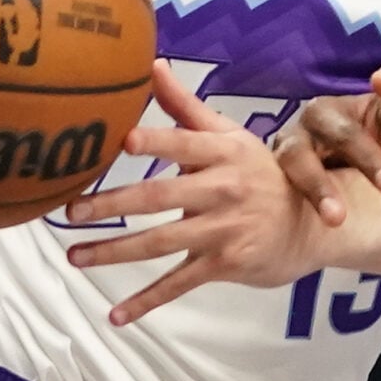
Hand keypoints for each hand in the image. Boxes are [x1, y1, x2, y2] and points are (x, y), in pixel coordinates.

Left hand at [65, 61, 329, 322]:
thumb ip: (187, 106)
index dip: (156, 142)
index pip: (184, 144)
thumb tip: (151, 64)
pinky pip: (178, 284)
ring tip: (74, 257)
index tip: (123, 141)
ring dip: (115, 252)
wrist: (309, 225)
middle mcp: (224, 190)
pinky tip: (116, 316)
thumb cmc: (259, 174)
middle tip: (71, 211)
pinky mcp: (225, 263)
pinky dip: (146, 301)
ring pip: (161, 242)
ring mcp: (224, 230)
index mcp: (223, 154)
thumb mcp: (231, 136)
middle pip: (160, 197)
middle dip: (113, 205)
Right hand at [269, 65, 380, 226]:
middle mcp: (300, 134)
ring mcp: (287, 162)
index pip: (340, 130)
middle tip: (340, 217)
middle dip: (319, 184)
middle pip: (298, 153)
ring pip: (283, 175)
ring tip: (333, 224)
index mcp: (327, 110)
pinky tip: (298, 235)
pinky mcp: (280, 190)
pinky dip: (282, 212)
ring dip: (305, 198)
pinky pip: (273, 198)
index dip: (365, 155)